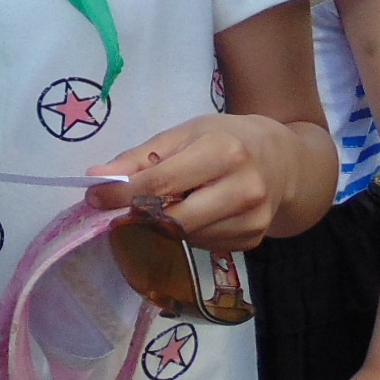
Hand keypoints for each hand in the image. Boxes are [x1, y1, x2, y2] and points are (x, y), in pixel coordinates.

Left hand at [85, 113, 312, 251]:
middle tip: (119, 210)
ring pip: (184, 237)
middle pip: (172, 220)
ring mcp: (251, 220)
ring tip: (167, 203)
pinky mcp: (252, 240)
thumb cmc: (227, 138)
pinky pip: (202, 245)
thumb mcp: (185, 134)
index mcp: (224, 152)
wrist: (285, 161)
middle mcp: (243, 189)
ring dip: (162, 226)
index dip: (121, 195)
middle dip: (138, 217)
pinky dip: (186, 233)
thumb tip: (96, 177)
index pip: (160, 184)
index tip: (94, 197)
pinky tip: (195, 212)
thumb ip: (140, 157)